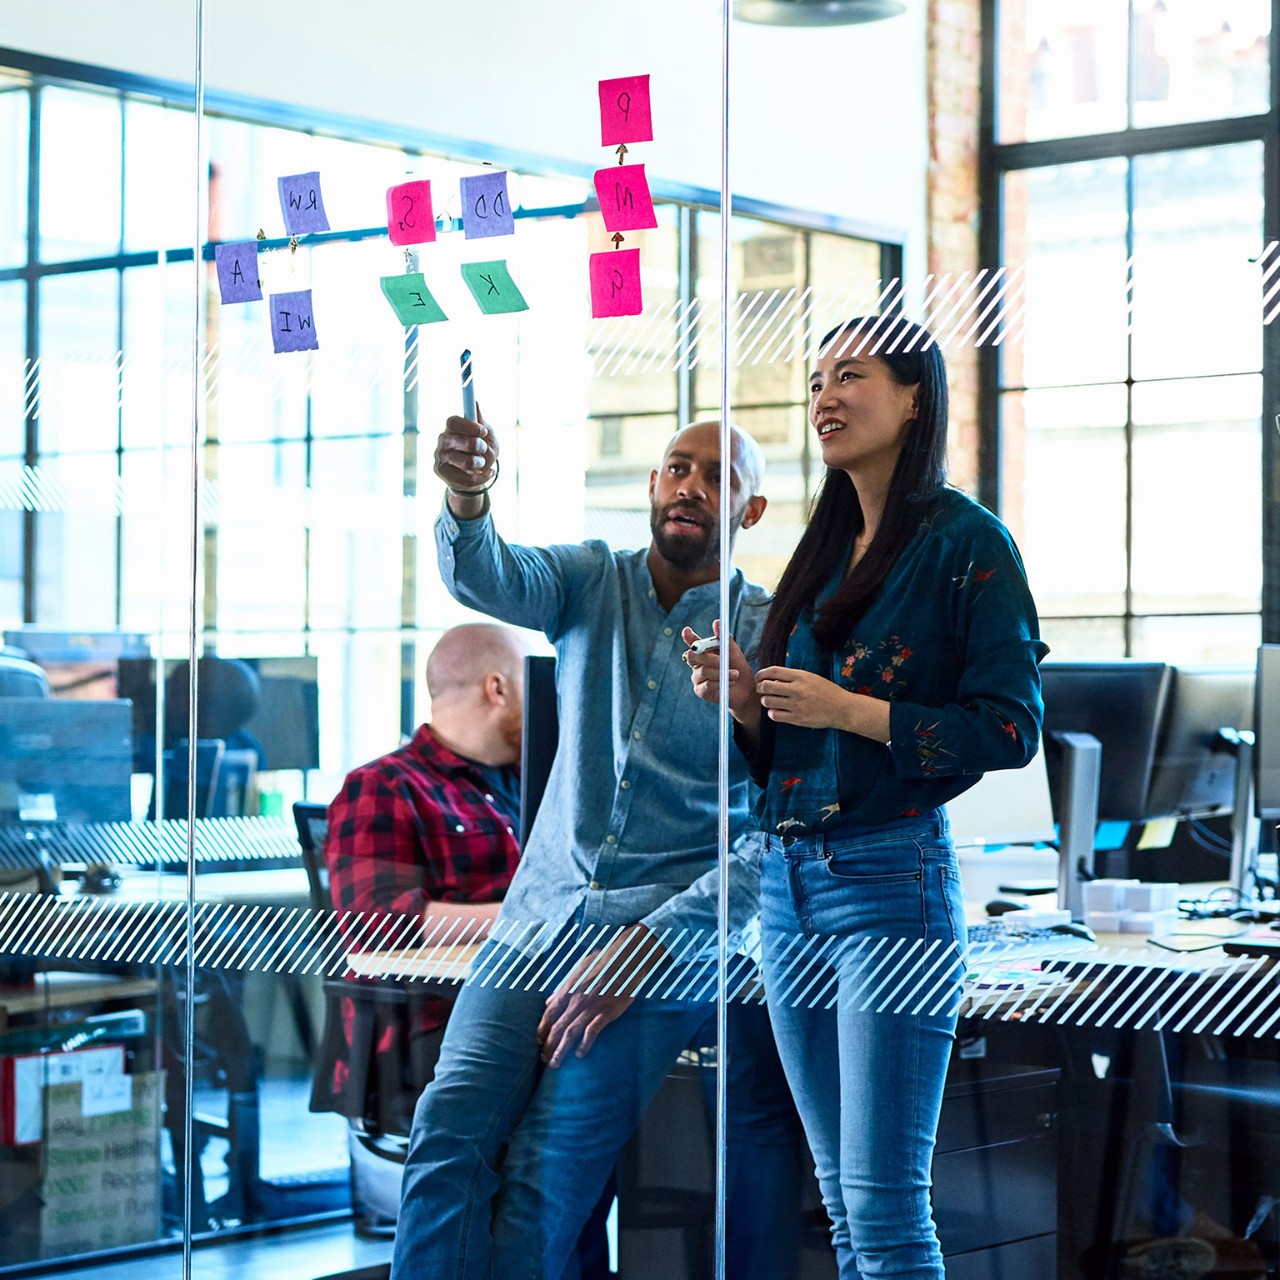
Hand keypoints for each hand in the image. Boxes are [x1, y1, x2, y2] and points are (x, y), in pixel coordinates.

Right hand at [435, 411, 497, 492]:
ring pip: (467, 462)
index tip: (483, 431)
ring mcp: (440, 456)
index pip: (453, 422)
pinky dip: (482, 477)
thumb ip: (480, 422)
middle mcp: (442, 440)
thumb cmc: (481, 451)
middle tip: (484, 448)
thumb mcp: (486, 436)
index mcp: (451, 427)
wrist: (476, 474)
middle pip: (462, 441)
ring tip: (482, 463)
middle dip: (480, 446)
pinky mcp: (441, 472)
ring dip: (482, 463)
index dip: (469, 426)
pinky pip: (467, 479)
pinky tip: (486, 473)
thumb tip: (475, 403)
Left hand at [536, 925, 663, 1067]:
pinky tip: (579, 1054)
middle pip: (557, 1027)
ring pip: (570, 1032)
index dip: (542, 1029)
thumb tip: (549, 1000)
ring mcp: (591, 1007)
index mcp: (569, 989)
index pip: (549, 1013)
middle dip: (548, 1045)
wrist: (626, 957)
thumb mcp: (579, 970)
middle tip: (544, 1059)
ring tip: (555, 1063)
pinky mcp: (607, 1012)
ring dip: (560, 1050)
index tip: (538, 1041)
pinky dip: (584, 1044)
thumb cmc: (602, 961)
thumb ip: (563, 987)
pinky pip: (592, 1032)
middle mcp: (577, 1000)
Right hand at [680, 621, 758, 725]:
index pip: (692, 643)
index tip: (687, 631)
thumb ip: (724, 639)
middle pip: (693, 656)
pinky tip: (730, 682)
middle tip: (724, 660)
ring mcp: (697, 678)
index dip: (688, 637)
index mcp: (703, 652)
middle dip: (710, 657)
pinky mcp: (700, 691)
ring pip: (703, 671)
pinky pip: (707, 685)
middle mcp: (697, 664)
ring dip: (721, 672)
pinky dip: (720, 682)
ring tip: (735, 674)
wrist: (746, 690)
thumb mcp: (734, 651)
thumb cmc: (738, 668)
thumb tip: (716, 622)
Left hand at [755, 665, 854, 729]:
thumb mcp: (810, 678)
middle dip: (760, 688)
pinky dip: (772, 713)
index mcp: (800, 676)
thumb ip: (792, 677)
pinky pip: (775, 715)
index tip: (758, 677)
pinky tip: (777, 711)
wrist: (842, 708)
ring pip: (768, 701)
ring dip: (765, 700)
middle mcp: (797, 689)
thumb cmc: (826, 691)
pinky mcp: (797, 718)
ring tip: (770, 700)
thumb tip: (771, 680)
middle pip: (766, 686)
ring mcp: (797, 705)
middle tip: (761, 690)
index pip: (773, 671)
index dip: (761, 674)